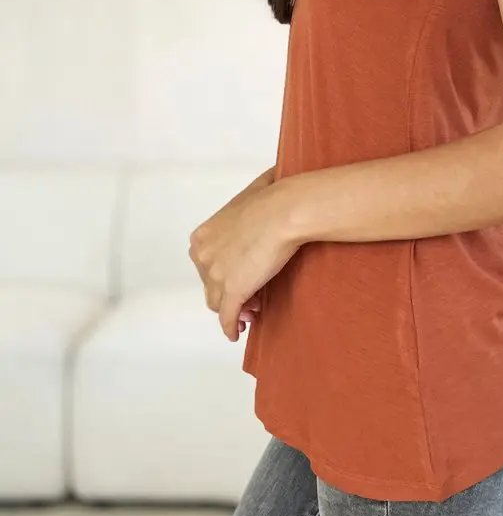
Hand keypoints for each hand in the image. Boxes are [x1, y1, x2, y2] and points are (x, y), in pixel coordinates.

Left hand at [189, 182, 300, 341]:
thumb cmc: (274, 198)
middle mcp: (203, 256)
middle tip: (250, 295)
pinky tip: (236, 332)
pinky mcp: (232, 292)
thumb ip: (251, 202)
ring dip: (234, 308)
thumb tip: (270, 183)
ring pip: (217, 302)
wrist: (285, 211)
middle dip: (229, 291)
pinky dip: (229, 327)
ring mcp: (215, 275)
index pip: (206, 263)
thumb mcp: (253, 194)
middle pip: (210, 284)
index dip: (223, 273)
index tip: (241, 276)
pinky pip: (226, 317)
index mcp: (203, 235)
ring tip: (252, 310)